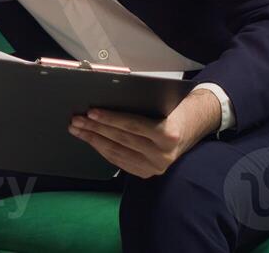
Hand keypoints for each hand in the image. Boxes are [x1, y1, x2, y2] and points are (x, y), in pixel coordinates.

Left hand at [67, 87, 222, 178]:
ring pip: (117, 152)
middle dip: (95, 129)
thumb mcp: (164, 102)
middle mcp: (163, 154)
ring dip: (94, 140)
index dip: (110, 118)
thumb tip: (107, 96)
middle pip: (122, 140)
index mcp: (169, 135)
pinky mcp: (148, 173)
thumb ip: (140, 103)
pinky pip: (120, 162)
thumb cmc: (174, 110)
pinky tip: (91, 140)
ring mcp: (155, 167)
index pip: (133, 126)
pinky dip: (103, 150)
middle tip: (76, 119)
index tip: (91, 111)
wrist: (192, 129)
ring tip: (78, 129)